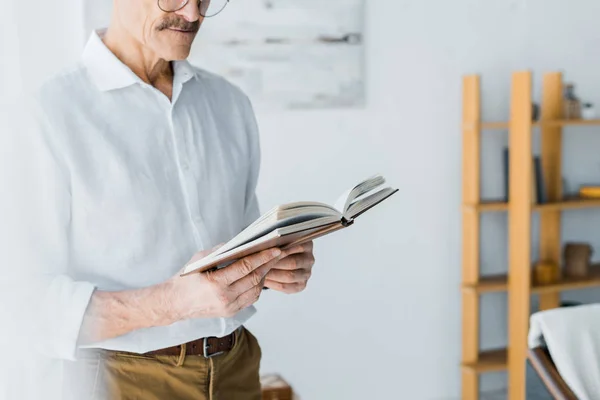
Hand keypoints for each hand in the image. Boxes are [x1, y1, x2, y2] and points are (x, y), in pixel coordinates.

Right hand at [165, 246, 281, 321]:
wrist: (174, 303)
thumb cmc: (187, 278)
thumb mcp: (200, 259)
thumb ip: (221, 250)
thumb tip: (241, 243)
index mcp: (216, 283)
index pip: (245, 267)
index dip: (262, 257)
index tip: (275, 249)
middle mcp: (224, 297)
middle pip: (254, 279)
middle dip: (268, 265)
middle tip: (277, 253)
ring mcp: (229, 307)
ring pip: (256, 290)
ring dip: (264, 276)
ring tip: (269, 263)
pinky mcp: (231, 312)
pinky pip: (251, 298)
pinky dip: (257, 286)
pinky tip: (258, 276)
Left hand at [264, 241, 314, 293]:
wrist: (280, 261)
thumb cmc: (277, 248)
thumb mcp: (279, 241)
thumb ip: (276, 242)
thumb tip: (265, 244)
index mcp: (307, 244)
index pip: (297, 247)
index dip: (282, 250)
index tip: (268, 251)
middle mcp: (309, 259)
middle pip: (293, 263)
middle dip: (274, 263)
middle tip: (260, 263)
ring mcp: (307, 273)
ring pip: (289, 276)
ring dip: (273, 274)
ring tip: (259, 272)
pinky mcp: (301, 285)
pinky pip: (286, 286)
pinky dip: (273, 284)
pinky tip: (264, 280)